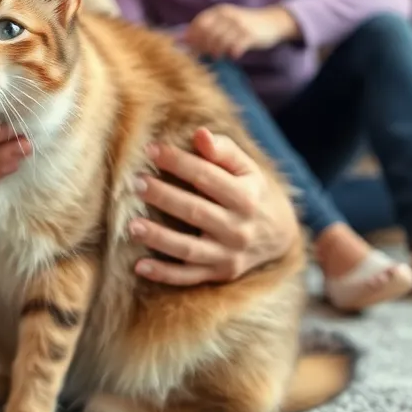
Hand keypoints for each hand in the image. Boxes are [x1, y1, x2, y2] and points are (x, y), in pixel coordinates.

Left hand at [127, 128, 297, 285]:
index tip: (151, 149)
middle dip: (164, 197)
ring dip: (159, 238)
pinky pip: (188, 277)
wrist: (279, 235)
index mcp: (246, 197)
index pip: (207, 177)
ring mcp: (229, 255)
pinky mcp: (219, 273)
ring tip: (132, 225)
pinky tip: (139, 266)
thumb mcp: (247, 168)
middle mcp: (238, 229)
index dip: (178, 162)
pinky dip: (164, 274)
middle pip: (196, 212)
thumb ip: (223, 150)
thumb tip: (200, 134)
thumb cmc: (252, 192)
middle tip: (136, 183)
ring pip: (189, 249)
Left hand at [182, 4, 298, 58]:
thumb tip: (179, 39)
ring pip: (220, 42)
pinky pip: (235, 47)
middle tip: (204, 55)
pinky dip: (232, 53)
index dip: (193, 37)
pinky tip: (233, 55)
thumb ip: (206, 29)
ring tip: (218, 56)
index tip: (191, 48)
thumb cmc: (243, 25)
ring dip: (216, 52)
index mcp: (219, 11)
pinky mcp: (250, 34)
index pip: (199, 23)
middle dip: (203, 47)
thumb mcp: (225, 22)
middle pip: (207, 34)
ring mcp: (239, 24)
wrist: (272, 22)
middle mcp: (228, 15)